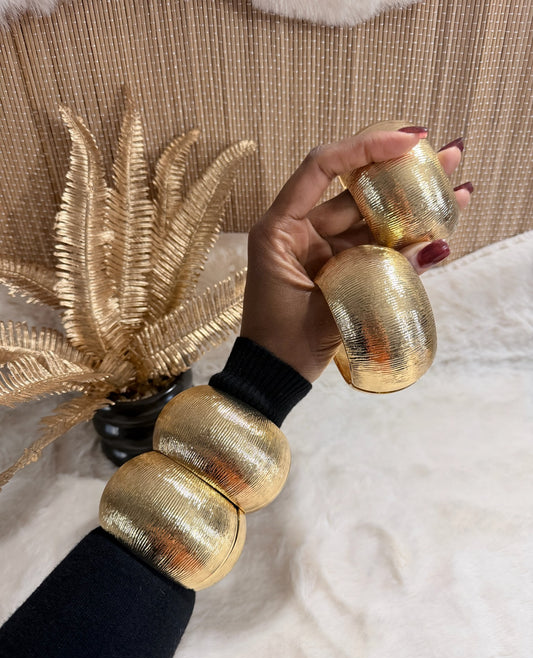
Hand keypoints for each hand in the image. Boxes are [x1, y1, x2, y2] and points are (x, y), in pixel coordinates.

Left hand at [240, 128, 472, 381]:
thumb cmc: (282, 341)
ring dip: (409, 209)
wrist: (273, 377)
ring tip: (457, 192)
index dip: (365, 147)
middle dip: (401, 172)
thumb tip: (435, 246)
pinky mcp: (337, 268)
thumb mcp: (327, 305)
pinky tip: (435, 234)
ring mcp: (321, 249)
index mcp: (281, 227)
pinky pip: (371, 248)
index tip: (408, 141)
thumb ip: (380, 275)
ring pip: (370, 220)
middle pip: (356, 191)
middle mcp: (301, 230)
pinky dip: (401, 244)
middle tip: (448, 153)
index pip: (322, 168)